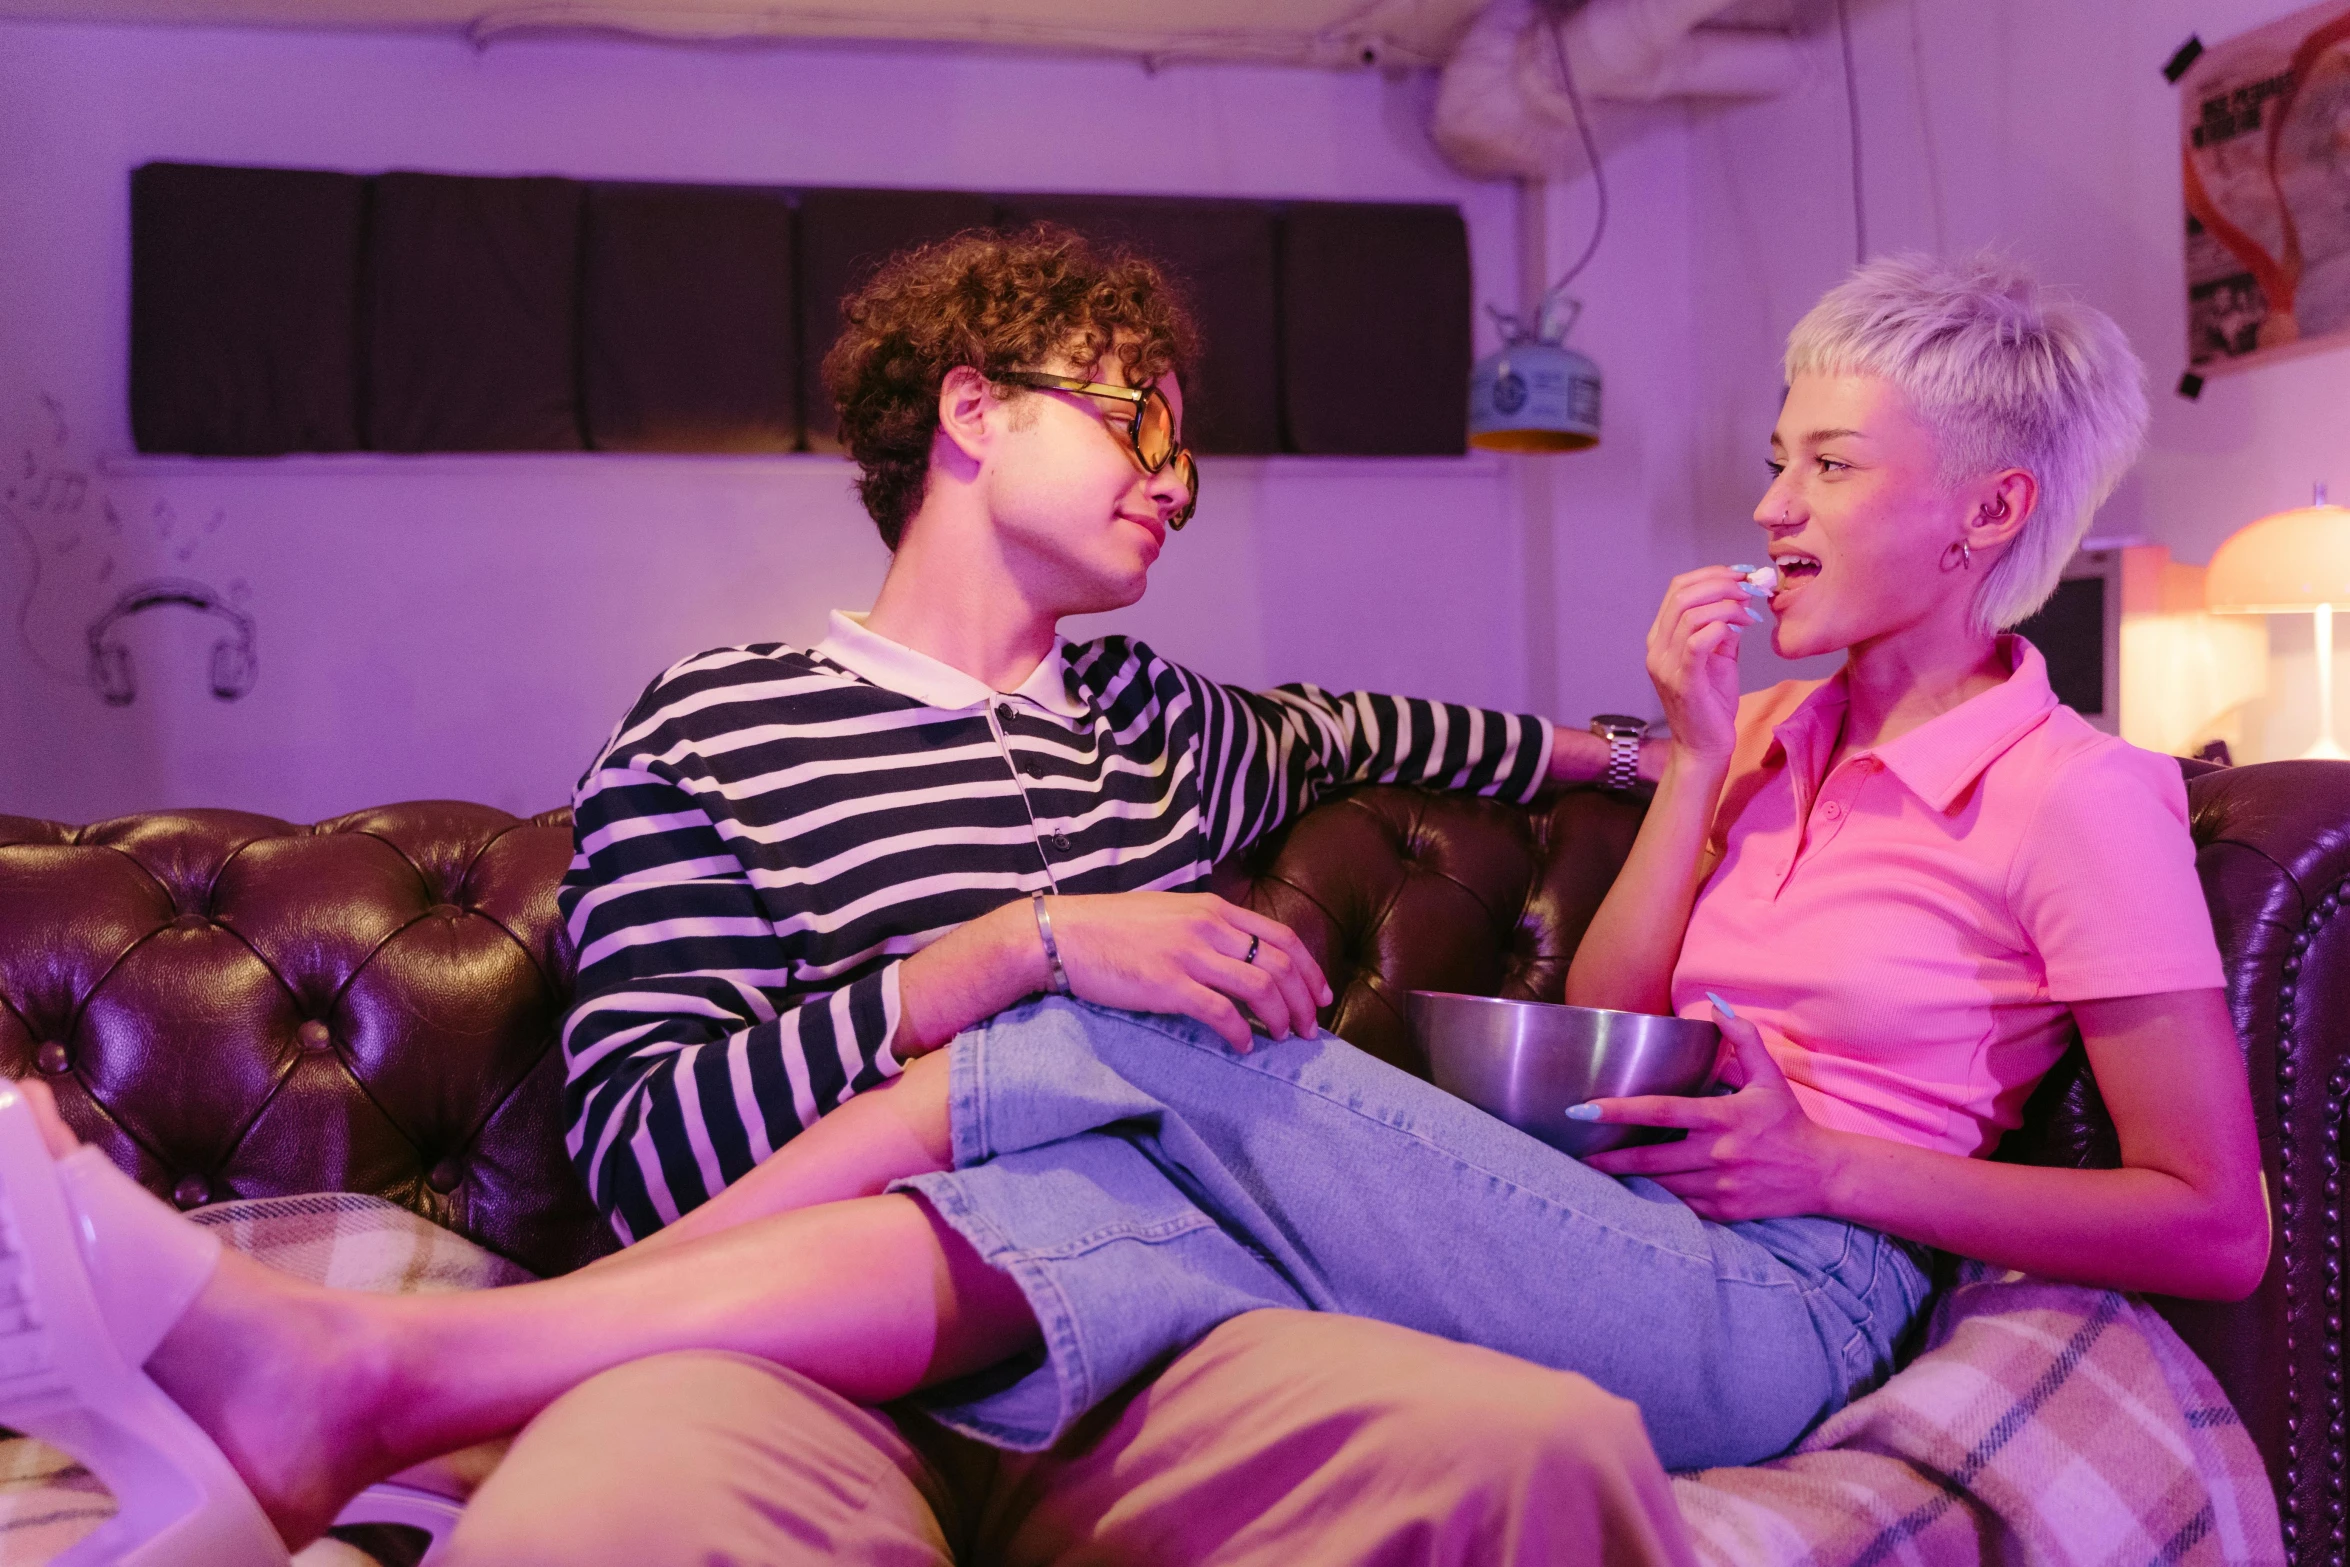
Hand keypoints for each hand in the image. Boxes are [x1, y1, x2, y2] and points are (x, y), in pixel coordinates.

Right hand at [1047, 892, 1333, 1050]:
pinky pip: (1222, 1012)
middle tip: (1309, 1030)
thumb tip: (1240, 958)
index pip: (1282, 937)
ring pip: (1261, 988)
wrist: (1061, 935)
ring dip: (1282, 1018)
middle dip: (1304, 1000)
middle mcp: (1208, 928)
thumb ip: (1207, 929)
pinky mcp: (1168, 984)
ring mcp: (1189, 955)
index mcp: (1213, 909)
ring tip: (1285, 1039)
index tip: (1321, 995)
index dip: (1310, 969)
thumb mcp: (1170, 914)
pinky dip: (1242, 1032)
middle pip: (1280, 965)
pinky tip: (1244, 1046)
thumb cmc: (1111, 927)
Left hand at [1577, 1002, 1848, 1220]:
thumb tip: (1715, 1005)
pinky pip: (1679, 1207)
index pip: (1661, 1111)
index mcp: (1724, 1118)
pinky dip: (1656, 1200)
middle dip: (1608, 1159)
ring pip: (1660, 1186)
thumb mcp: (1770, 1076)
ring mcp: (1720, 1187)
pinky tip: (1633, 1194)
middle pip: (1650, 1159)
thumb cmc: (1788, 1121)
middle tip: (1574, 1154)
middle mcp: (1718, 1154)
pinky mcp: (1723, 1211)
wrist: (1822, 1174)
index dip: (1620, 1110)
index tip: (1584, 1108)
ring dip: (1628, 1180)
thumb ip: (1742, 1039)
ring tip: (1596, 1171)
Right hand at [1646, 567, 1760, 764]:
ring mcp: (1665, 665)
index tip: (1743, 574)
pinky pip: (1698, 641)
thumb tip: (1741, 598)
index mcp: (1661, 638)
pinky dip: (1722, 626)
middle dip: (1722, 583)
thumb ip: (1723, 627)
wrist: (1704, 747)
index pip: (1678, 588)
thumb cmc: (1711, 704)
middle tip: (1751, 589)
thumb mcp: (1719, 657)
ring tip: (1750, 612)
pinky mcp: (1682, 681)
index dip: (1711, 574)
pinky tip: (1741, 629)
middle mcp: (1656, 648)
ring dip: (1727, 604)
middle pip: (1682, 594)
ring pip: (1690, 613)